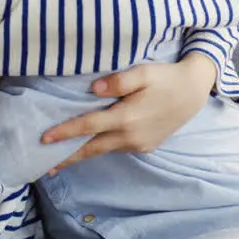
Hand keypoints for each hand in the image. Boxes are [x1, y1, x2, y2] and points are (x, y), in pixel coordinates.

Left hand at [40, 55, 217, 173]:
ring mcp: (138, 144)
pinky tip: (88, 146)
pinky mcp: (145, 146)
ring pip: (103, 150)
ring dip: (81, 154)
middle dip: (67, 157)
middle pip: (91, 149)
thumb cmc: (166, 78)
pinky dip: (99, 149)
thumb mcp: (144, 72)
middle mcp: (130, 136)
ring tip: (59, 159)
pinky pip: (116, 148)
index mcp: (127, 118)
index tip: (44, 139)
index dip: (65, 132)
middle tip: (44, 166)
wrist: (194, 91)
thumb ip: (118, 81)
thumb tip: (92, 89)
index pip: (88, 127)